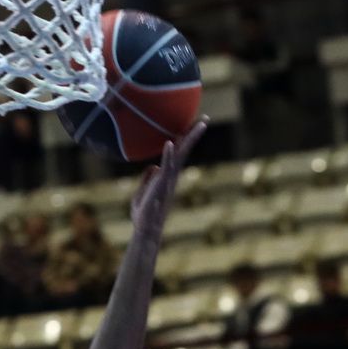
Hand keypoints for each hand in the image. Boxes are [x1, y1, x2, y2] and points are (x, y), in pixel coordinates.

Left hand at [129, 119, 209, 233]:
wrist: (145, 229)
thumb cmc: (143, 214)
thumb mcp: (142, 192)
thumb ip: (147, 179)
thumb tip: (153, 166)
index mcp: (167, 175)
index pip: (178, 153)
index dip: (184, 139)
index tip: (192, 125)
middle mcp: (171, 176)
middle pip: (184, 150)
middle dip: (193, 134)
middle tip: (205, 119)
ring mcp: (168, 180)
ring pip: (180, 156)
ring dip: (189, 139)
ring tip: (199, 125)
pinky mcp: (161, 186)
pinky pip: (166, 167)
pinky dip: (168, 155)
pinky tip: (170, 142)